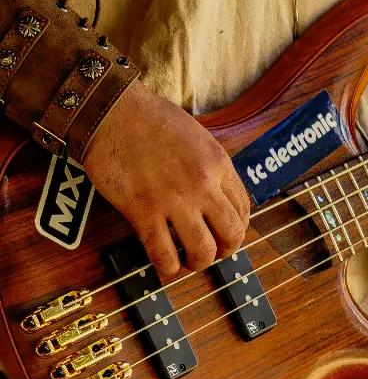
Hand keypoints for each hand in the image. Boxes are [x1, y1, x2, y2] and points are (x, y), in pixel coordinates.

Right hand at [80, 80, 250, 281]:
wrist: (113, 112)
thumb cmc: (150, 119)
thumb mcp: (197, 137)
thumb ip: (208, 166)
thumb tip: (215, 194)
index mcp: (218, 163)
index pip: (243, 209)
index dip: (237, 229)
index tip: (226, 234)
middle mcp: (203, 184)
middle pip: (232, 234)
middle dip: (225, 250)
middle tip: (211, 252)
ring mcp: (174, 199)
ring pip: (202, 251)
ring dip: (197, 263)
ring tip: (186, 260)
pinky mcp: (143, 211)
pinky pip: (163, 254)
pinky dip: (167, 267)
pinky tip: (163, 264)